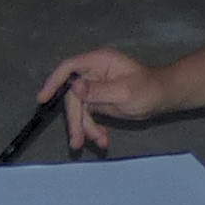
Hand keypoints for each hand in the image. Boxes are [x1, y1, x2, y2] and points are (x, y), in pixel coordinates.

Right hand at [35, 48, 177, 151]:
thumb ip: (98, 90)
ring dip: (85, 129)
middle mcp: (93, 72)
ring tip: (98, 143)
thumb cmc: (148, 89)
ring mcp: (94, 87)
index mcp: (99, 62)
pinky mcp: (96, 100)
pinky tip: (103, 139)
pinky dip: (93, 129)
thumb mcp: (124, 92)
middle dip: (76, 120)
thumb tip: (74, 86)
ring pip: (78, 110)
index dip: (54, 82)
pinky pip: (87, 116)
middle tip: (77, 142)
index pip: (69, 68)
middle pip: (72, 96)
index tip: (42, 99)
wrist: (162, 99)